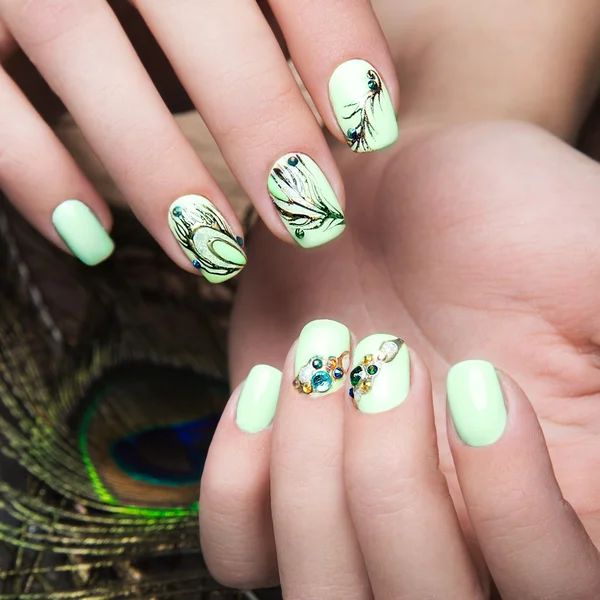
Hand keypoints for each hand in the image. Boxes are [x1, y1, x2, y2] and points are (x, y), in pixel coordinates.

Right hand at [0, 0, 398, 276]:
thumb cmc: (159, 3)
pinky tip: (94, 237)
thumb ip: (275, 20)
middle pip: (189, 1)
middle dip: (257, 113)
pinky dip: (37, 173)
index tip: (372, 126)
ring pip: (75, 44)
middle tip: (306, 215)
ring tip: (214, 252)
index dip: (333, 35)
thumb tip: (353, 104)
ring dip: (154, 165)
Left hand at [202, 118, 599, 596]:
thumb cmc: (495, 211)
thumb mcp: (593, 263)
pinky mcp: (278, 483)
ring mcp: (355, 513)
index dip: (514, 514)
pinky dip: (239, 480)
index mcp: (551, 495)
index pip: (551, 592)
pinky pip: (239, 547)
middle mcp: (454, 527)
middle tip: (386, 356)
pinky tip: (271, 386)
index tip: (480, 380)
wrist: (386, 194)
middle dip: (391, 486)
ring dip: (310, 476)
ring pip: (322, 594)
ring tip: (323, 355)